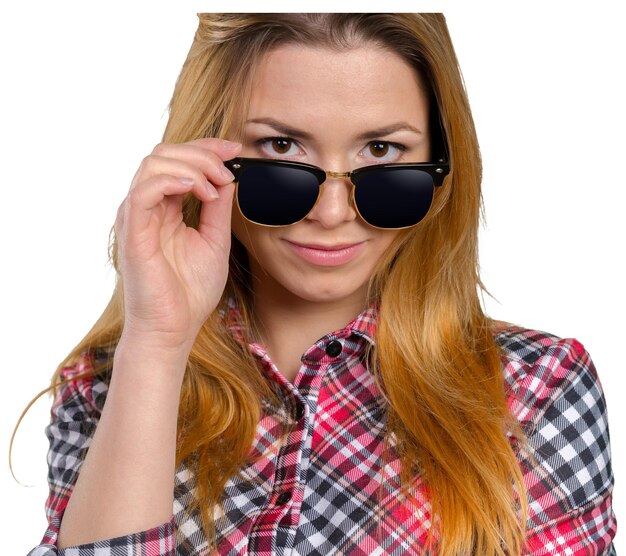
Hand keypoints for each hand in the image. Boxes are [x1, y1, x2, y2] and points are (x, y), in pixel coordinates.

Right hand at [114, 137, 241, 351]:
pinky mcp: (132, 231)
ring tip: (216, 185)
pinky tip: (198, 189)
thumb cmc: (190, 292)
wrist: (173, 328)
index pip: (178, 162)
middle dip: (202, 152)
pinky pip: (144, 190)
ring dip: (191, 165)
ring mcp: (136, 217)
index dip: (206, 149)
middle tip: (230, 166)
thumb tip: (227, 178)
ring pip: (153, 163)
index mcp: (165, 209)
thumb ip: (217, 209)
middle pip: (164, 154)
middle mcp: (147, 207)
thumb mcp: (214, 241)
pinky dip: (172, 180)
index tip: (235, 151)